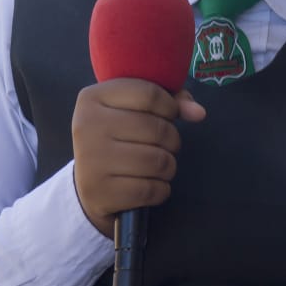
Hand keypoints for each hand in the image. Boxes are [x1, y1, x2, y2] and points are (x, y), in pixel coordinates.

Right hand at [72, 79, 205, 237]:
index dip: (170, 106)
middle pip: (157, 129)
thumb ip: (169, 101)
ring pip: (158, 162)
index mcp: (92, 98)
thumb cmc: (117, 138)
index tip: (168, 115)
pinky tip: (149, 185)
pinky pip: (152, 190)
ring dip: (169, 166)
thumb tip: (199, 113)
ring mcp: (91, 160)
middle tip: (164, 146)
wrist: (86, 184)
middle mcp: (87, 126)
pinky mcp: (100, 192)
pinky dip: (160, 189)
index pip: (149, 94)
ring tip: (159, 165)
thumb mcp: (133, 109)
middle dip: (172, 140)